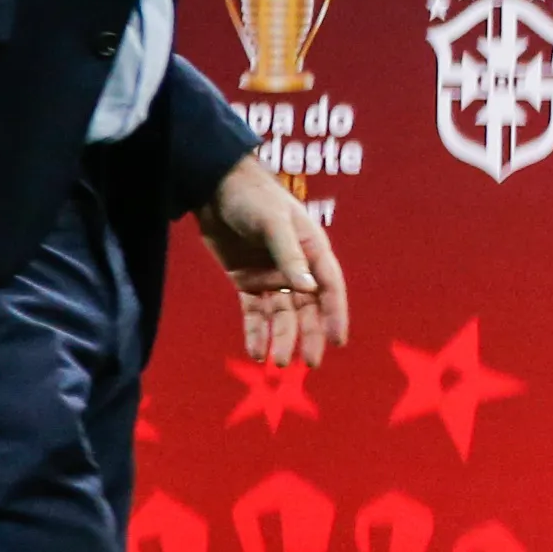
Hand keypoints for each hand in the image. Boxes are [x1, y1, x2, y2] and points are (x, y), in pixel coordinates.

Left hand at [194, 156, 344, 365]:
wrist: (215, 188)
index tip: (337, 340)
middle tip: (309, 363)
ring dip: (282, 338)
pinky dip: (256, 332)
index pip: (329, 287)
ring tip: (278, 363)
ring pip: (282, 314)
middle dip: (309, 335)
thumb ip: (289, 255)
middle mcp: (296, 267)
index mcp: (313, 250)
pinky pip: (255, 312)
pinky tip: (256, 351)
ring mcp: (272, 276)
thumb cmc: (253, 198)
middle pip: (308, 307)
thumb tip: (307, 288)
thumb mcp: (273, 223)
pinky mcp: (248, 281)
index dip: (335, 314)